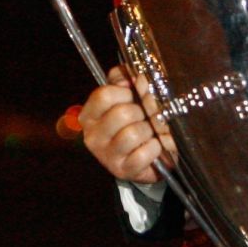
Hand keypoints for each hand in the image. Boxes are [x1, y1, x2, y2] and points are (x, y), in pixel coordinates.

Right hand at [78, 65, 176, 182]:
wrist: (144, 159)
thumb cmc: (135, 123)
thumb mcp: (126, 98)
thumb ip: (125, 80)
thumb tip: (135, 76)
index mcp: (90, 115)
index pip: (104, 95)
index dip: (126, 92)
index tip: (136, 96)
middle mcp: (93, 136)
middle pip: (122, 113)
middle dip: (143, 112)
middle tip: (150, 116)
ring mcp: (107, 156)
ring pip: (133, 133)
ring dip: (151, 130)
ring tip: (154, 132)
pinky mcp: (123, 170)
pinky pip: (144, 153)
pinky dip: (156, 148)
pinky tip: (157, 146)